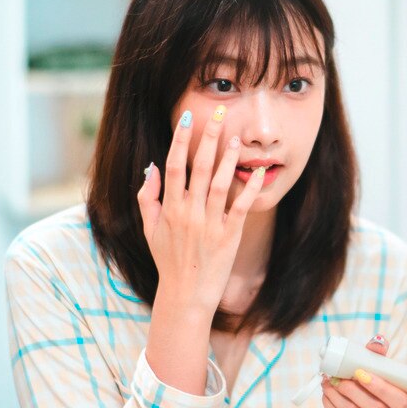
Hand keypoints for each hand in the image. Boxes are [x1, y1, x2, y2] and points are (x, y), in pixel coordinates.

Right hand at [137, 107, 265, 314]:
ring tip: (236, 137)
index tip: (188, 118)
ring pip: (220, 184)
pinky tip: (258, 172)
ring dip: (228, 159)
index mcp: (170, 208)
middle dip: (209, 138)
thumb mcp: (149, 229)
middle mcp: (189, 213)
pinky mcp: (229, 236)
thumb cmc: (168, 260)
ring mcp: (210, 224)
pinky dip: (249, 189)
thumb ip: (148, 197)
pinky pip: (241, 207)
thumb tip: (151, 167)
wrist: (186, 294)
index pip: (174, 166)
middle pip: (199, 167)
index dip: (180, 140)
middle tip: (220, 113)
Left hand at [319, 335, 406, 407]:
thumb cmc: (368, 393)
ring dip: (338, 396)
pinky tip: (326, 396)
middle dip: (354, 390)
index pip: (400, 400)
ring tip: (328, 382)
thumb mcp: (375, 374)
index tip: (360, 372)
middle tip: (338, 376)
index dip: (380, 386)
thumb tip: (379, 341)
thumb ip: (378, 357)